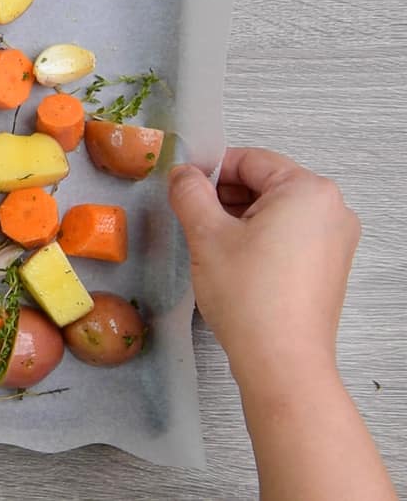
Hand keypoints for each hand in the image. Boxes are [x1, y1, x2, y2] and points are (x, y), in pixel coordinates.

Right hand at [166, 148, 359, 385]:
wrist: (281, 360)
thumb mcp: (206, 234)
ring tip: (211, 244)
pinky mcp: (329, 265)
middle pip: (266, 183)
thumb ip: (190, 192)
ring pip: (277, 210)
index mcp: (307, 190)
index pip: (251, 160)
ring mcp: (335, 239)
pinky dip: (260, 238)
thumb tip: (183, 174)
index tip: (184, 186)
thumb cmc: (250, 297)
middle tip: (192, 217)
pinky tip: (235, 262)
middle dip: (226, 196)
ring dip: (240, 218)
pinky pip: (290, 235)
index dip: (211, 169)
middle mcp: (332, 209)